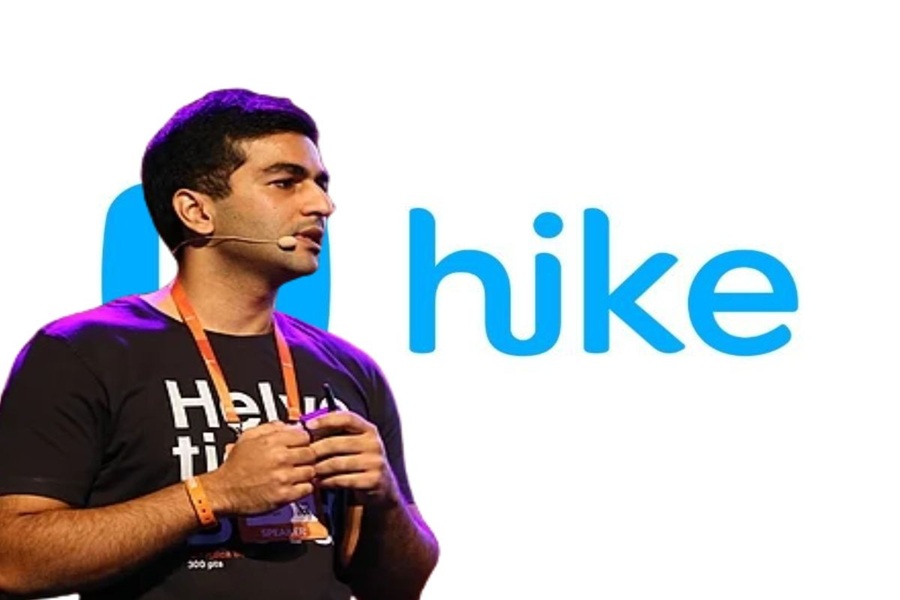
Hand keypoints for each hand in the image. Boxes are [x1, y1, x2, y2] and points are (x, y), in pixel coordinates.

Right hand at [199, 421, 315, 515]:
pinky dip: (304, 487)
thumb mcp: (247, 437)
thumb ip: (270, 427)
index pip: (305, 436)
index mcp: (272, 441)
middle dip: (307, 457)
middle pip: (311, 453)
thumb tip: (288, 425)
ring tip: (295, 474)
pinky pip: (307, 488)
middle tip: (299, 461)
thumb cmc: (235, 466)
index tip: (300, 446)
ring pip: (311, 471)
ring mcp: (283, 477)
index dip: (303, 441)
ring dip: (306, 473)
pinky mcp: (284, 495)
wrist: (223, 491)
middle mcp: (280, 458)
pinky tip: (294, 486)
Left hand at [306, 412, 400, 506]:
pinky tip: (320, 481)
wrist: (383, 485)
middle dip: (315, 450)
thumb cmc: (361, 461)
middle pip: (336, 443)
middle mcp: (373, 444)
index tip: (309, 425)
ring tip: (309, 470)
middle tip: (303, 456)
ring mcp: (374, 462)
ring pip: (336, 463)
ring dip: (318, 468)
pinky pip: (342, 480)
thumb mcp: (355, 443)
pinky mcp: (372, 480)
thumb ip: (336, 433)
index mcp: (369, 430)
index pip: (347, 418)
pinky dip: (326, 481)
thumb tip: (307, 427)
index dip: (326, 420)